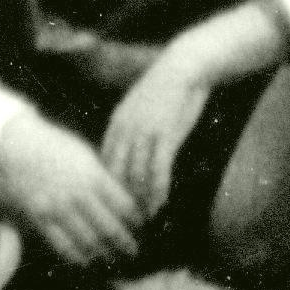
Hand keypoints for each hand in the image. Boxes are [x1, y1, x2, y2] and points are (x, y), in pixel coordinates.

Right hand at [0, 115, 141, 269]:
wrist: (16, 143)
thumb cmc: (55, 147)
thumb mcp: (86, 155)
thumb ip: (104, 179)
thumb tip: (126, 202)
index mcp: (93, 176)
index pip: (125, 207)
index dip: (137, 222)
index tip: (142, 229)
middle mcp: (77, 194)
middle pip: (110, 228)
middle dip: (126, 244)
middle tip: (133, 252)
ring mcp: (57, 207)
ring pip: (88, 241)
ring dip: (104, 254)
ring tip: (112, 258)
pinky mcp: (39, 216)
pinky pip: (61, 244)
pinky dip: (77, 257)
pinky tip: (86, 260)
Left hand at [100, 59, 210, 219]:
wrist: (184, 67)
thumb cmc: (166, 91)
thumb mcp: (140, 111)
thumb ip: (131, 132)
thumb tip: (128, 154)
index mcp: (115, 123)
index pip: (104, 162)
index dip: (106, 186)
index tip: (108, 208)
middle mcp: (124, 129)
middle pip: (115, 172)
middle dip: (118, 199)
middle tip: (122, 221)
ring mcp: (143, 132)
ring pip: (136, 174)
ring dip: (140, 200)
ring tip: (142, 221)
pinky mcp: (164, 134)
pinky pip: (158, 169)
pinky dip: (158, 190)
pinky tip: (160, 205)